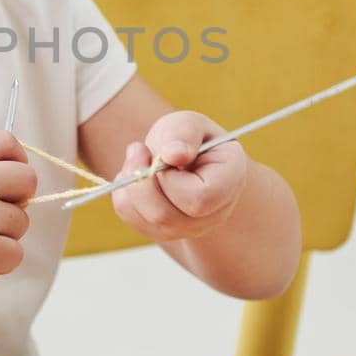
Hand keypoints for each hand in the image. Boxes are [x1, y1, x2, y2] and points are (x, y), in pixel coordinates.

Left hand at [111, 111, 246, 242]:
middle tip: (138, 150)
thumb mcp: (187, 122)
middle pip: (168, 217)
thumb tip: (174, 154)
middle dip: (142, 183)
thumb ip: (183, 132)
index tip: (164, 154)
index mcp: (230, 181)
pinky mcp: (165, 233)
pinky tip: (137, 176)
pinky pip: (134, 220)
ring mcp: (191, 228)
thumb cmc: (187, 138)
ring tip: (138, 158)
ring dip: (131, 186)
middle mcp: (215, 213)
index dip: (171, 179)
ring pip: (148, 221)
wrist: (182, 156)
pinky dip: (124, 195)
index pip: (199, 198)